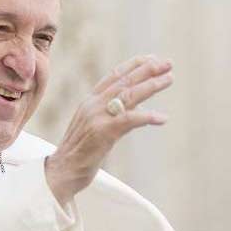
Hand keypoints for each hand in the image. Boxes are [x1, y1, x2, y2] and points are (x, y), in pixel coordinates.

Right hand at [45, 55, 173, 205]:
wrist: (61, 172)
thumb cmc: (78, 154)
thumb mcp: (92, 127)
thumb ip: (109, 115)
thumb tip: (134, 110)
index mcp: (89, 101)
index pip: (113, 76)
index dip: (133, 65)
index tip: (151, 58)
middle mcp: (92, 105)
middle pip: (124, 81)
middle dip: (148, 70)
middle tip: (168, 63)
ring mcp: (97, 117)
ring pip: (129, 95)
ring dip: (152, 85)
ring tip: (169, 78)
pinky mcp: (103, 132)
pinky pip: (130, 120)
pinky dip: (148, 117)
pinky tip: (163, 118)